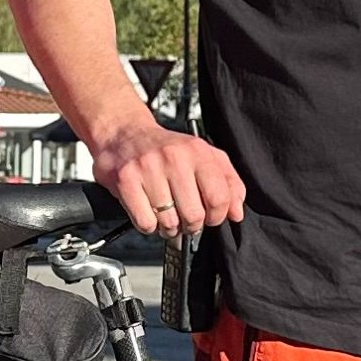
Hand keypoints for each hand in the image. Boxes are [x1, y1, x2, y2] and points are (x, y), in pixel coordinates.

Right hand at [92, 118, 247, 236]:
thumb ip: (228, 182)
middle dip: (192, 226)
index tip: (210, 218)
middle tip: (186, 219)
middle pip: (194, 215)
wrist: (123, 133)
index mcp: (197, 151)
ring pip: (169, 222)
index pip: (219, 198)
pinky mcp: (125, 181)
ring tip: (166, 214)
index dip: (217, 217)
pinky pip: (145, 223)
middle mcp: (174, 157)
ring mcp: (148, 168)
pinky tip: (149, 212)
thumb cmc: (166, 149)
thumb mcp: (204, 155)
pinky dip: (149, 225)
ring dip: (169, 227)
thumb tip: (237, 213)